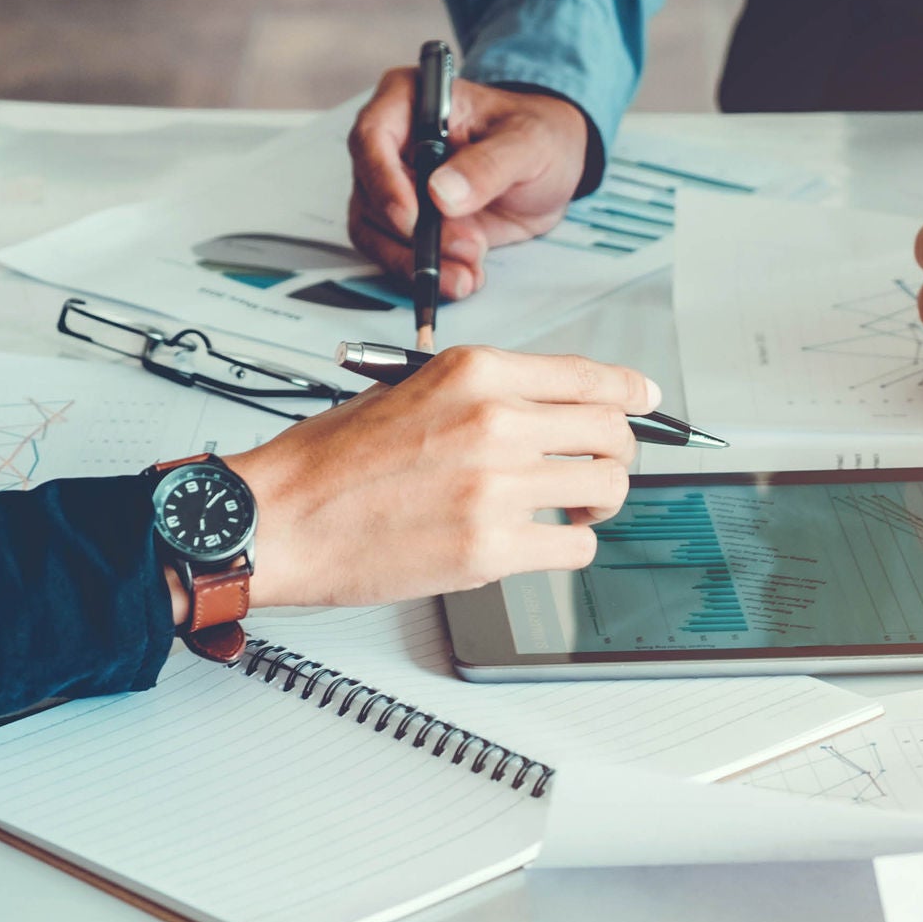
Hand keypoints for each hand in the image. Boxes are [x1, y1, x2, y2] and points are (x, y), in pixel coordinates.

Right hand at [221, 346, 653, 608]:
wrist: (278, 517)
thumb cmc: (329, 461)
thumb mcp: (410, 389)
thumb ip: (484, 395)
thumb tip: (548, 409)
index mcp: (476, 373)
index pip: (588, 375)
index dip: (630, 393)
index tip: (644, 402)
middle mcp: (496, 421)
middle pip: (611, 433)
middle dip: (616, 455)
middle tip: (598, 472)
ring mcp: (497, 486)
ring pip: (604, 490)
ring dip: (595, 505)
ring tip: (565, 512)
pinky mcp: (491, 548)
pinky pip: (575, 548)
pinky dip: (567, 548)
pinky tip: (538, 544)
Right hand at [347, 71, 589, 299]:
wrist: (552, 170)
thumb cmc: (538, 137)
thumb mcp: (528, 143)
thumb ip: (488, 165)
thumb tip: (441, 193)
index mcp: (411, 100)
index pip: (372, 136)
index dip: (384, 181)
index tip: (411, 218)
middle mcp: (393, 142)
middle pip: (371, 193)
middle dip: (414, 233)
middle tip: (467, 248)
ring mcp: (395, 185)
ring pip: (376, 232)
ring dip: (418, 261)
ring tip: (467, 273)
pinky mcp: (408, 223)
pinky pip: (396, 254)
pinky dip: (426, 272)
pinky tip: (463, 278)